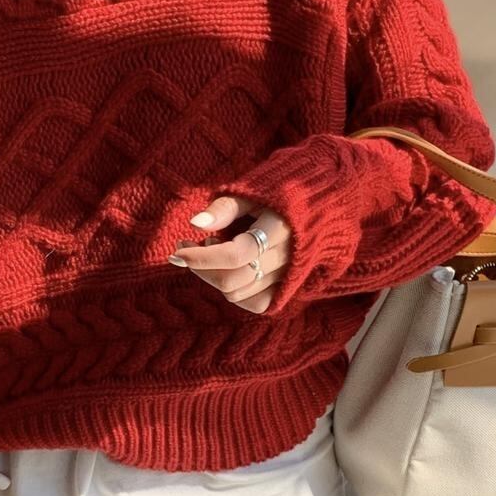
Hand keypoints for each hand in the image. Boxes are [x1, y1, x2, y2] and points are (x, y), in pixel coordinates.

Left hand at [168, 194, 290, 314]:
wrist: (317, 203)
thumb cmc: (278, 192)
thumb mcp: (252, 191)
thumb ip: (225, 207)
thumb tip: (195, 223)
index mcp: (281, 228)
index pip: (235, 255)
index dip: (202, 257)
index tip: (178, 250)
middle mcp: (288, 257)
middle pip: (233, 280)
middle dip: (202, 268)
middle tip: (189, 246)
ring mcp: (289, 276)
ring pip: (239, 293)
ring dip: (215, 276)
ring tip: (214, 249)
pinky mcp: (288, 287)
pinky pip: (256, 304)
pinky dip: (234, 292)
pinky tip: (226, 270)